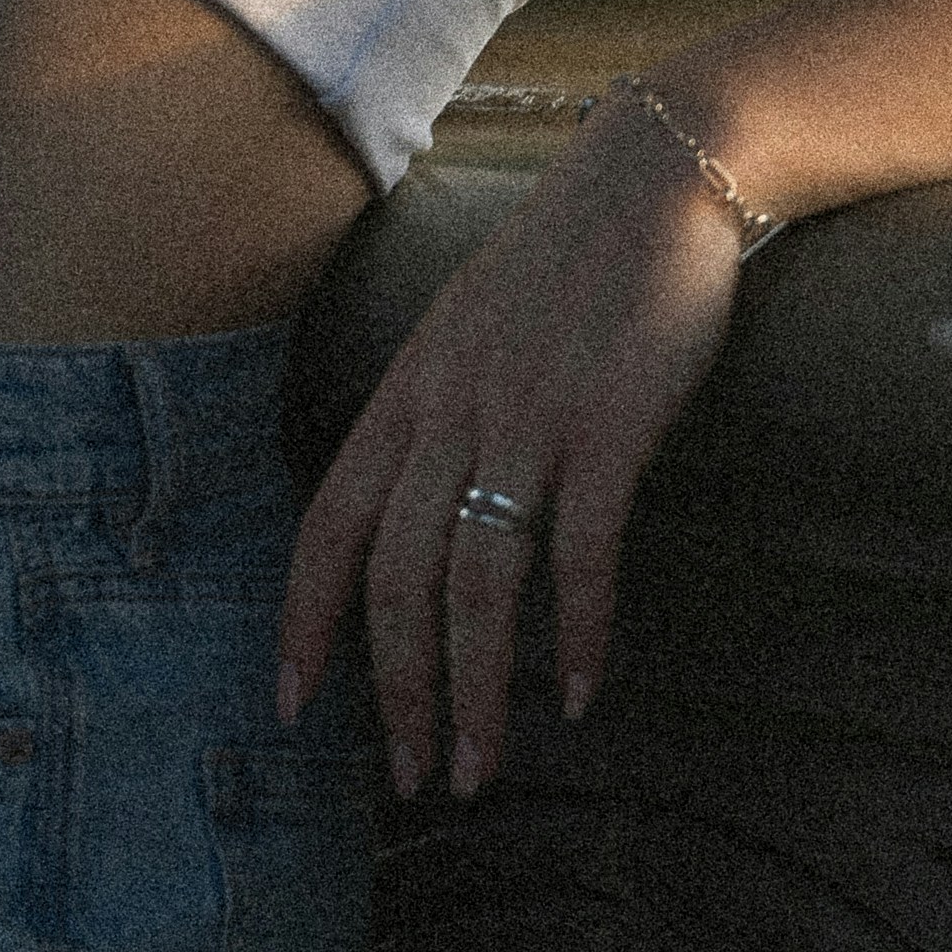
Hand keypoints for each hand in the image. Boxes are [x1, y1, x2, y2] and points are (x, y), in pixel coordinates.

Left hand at [274, 95, 746, 798]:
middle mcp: (453, 408)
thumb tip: (425, 515)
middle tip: (414, 777)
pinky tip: (578, 692)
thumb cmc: (572, 263)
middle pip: (397, 577)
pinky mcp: (610, 420)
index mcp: (411, 389)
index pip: (330, 522)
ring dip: (474, 690)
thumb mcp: (474, 328)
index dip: (305, 620)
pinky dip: (575, 630)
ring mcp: (529, 414)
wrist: (660, 174)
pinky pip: (579, 548)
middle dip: (397, 692)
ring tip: (482, 768)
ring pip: (476, 582)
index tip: (291, 707)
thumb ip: (442, 412)